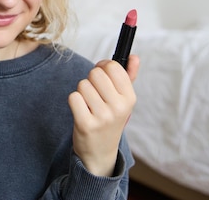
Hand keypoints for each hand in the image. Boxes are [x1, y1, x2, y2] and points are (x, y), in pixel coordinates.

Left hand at [68, 54, 138, 175]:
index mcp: (130, 98)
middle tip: (94, 94)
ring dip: (82, 92)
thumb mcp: (123, 100)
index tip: (102, 74)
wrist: (99, 152)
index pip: (113, 67)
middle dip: (91, 79)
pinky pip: (73, 97)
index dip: (103, 66)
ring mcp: (103, 117)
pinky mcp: (86, 124)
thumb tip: (135, 56)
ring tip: (89, 105)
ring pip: (83, 84)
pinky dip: (74, 102)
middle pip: (95, 73)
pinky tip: (81, 111)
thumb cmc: (110, 119)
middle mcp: (119, 107)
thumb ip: (128, 76)